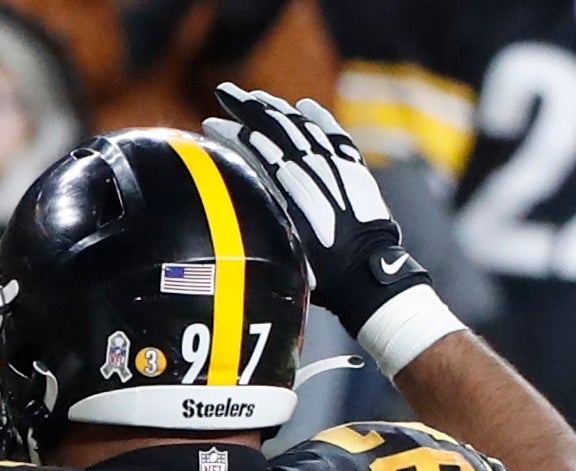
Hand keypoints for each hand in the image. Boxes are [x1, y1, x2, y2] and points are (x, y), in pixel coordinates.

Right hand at [205, 86, 432, 346]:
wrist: (366, 273)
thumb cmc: (318, 273)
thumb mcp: (278, 247)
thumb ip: (259, 216)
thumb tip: (234, 193)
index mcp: (291, 184)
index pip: (257, 145)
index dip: (231, 131)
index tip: (208, 122)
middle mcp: (314, 167)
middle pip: (279, 125)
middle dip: (249, 106)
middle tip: (225, 91)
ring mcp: (336, 165)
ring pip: (303, 125)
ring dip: (278, 108)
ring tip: (256, 98)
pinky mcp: (353, 170)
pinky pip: (334, 135)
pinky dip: (318, 118)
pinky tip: (304, 107)